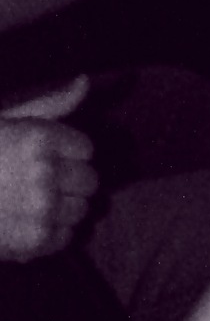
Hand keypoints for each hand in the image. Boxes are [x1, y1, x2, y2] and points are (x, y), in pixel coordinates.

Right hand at [0, 77, 96, 260]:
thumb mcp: (8, 120)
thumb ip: (50, 103)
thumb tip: (85, 80)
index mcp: (39, 139)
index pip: (85, 150)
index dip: (67, 155)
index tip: (45, 159)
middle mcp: (45, 173)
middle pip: (89, 181)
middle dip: (70, 182)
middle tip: (41, 183)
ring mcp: (42, 209)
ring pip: (81, 211)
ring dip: (63, 208)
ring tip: (32, 204)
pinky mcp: (35, 240)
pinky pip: (65, 237)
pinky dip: (51, 234)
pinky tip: (26, 223)